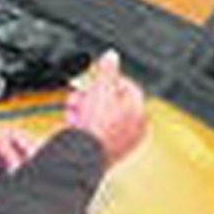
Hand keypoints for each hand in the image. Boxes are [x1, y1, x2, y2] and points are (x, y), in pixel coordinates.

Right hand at [65, 51, 145, 165]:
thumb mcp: (101, 89)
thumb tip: (111, 56)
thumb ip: (107, 70)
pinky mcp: (109, 152)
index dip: (107, 80)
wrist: (84, 158)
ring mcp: (123, 142)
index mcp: (140, 110)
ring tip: (74, 110)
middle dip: (92, 96)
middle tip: (80, 95)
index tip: (94, 79)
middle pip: (113, 101)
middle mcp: (136, 127)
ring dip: (85, 109)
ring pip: (104, 117)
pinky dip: (86, 126)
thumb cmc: (97, 128)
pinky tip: (74, 123)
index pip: (127, 86)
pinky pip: (98, 131)